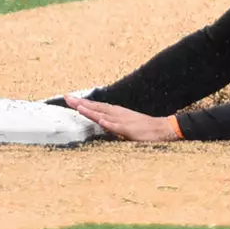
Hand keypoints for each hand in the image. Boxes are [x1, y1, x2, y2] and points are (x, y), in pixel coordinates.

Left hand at [66, 95, 182, 141]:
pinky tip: (101, 121)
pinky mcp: (129, 130)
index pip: (96, 106)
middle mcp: (117, 114)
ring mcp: (123, 121)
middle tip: (67, 98)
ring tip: (79, 107)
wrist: (162, 129)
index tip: (69, 99)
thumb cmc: (144, 128)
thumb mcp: (125, 124)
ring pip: (104, 115)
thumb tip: (99, 121)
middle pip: (96, 108)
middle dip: (81, 103)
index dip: (82, 103)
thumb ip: (112, 123)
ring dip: (91, 111)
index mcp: (116, 113)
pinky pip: (117, 127)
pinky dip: (109, 124)